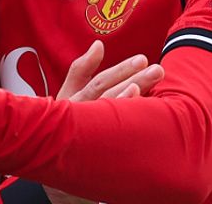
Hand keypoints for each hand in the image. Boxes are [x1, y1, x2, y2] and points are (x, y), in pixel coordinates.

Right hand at [43, 41, 164, 203]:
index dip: (119, 69)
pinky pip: (111, 130)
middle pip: (106, 91)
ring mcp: (84, 130)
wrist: (55, 166)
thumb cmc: (64, 121)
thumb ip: (82, 69)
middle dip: (133, 76)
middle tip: (156, 68)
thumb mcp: (69, 93)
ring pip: (110, 107)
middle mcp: (77, 113)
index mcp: (73, 99)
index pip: (97, 80)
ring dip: (133, 90)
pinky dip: (124, 112)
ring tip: (152, 79)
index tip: (141, 59)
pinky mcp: (92, 146)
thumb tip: (98, 45)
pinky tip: (137, 103)